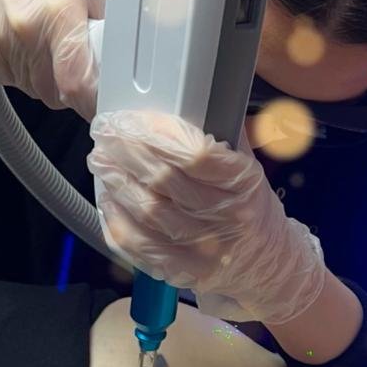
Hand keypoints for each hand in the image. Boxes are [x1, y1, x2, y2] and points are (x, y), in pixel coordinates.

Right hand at [0, 0, 104, 118]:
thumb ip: (105, 28)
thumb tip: (123, 61)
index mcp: (60, 14)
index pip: (75, 80)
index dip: (88, 100)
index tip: (96, 104)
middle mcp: (27, 30)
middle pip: (54, 93)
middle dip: (67, 89)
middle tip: (71, 67)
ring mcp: (1, 42)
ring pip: (31, 90)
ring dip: (43, 81)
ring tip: (43, 48)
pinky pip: (9, 80)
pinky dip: (20, 73)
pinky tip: (22, 46)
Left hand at [88, 109, 325, 324]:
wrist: (265, 264)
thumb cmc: (250, 207)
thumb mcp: (248, 166)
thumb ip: (221, 134)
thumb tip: (186, 95)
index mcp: (244, 183)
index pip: (197, 154)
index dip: (157, 134)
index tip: (132, 119)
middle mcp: (225, 217)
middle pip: (164, 180)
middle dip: (127, 152)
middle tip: (106, 134)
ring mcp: (203, 249)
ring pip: (147, 212)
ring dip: (116, 182)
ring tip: (101, 160)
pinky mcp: (181, 271)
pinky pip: (138, 245)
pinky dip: (116, 220)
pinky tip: (107, 199)